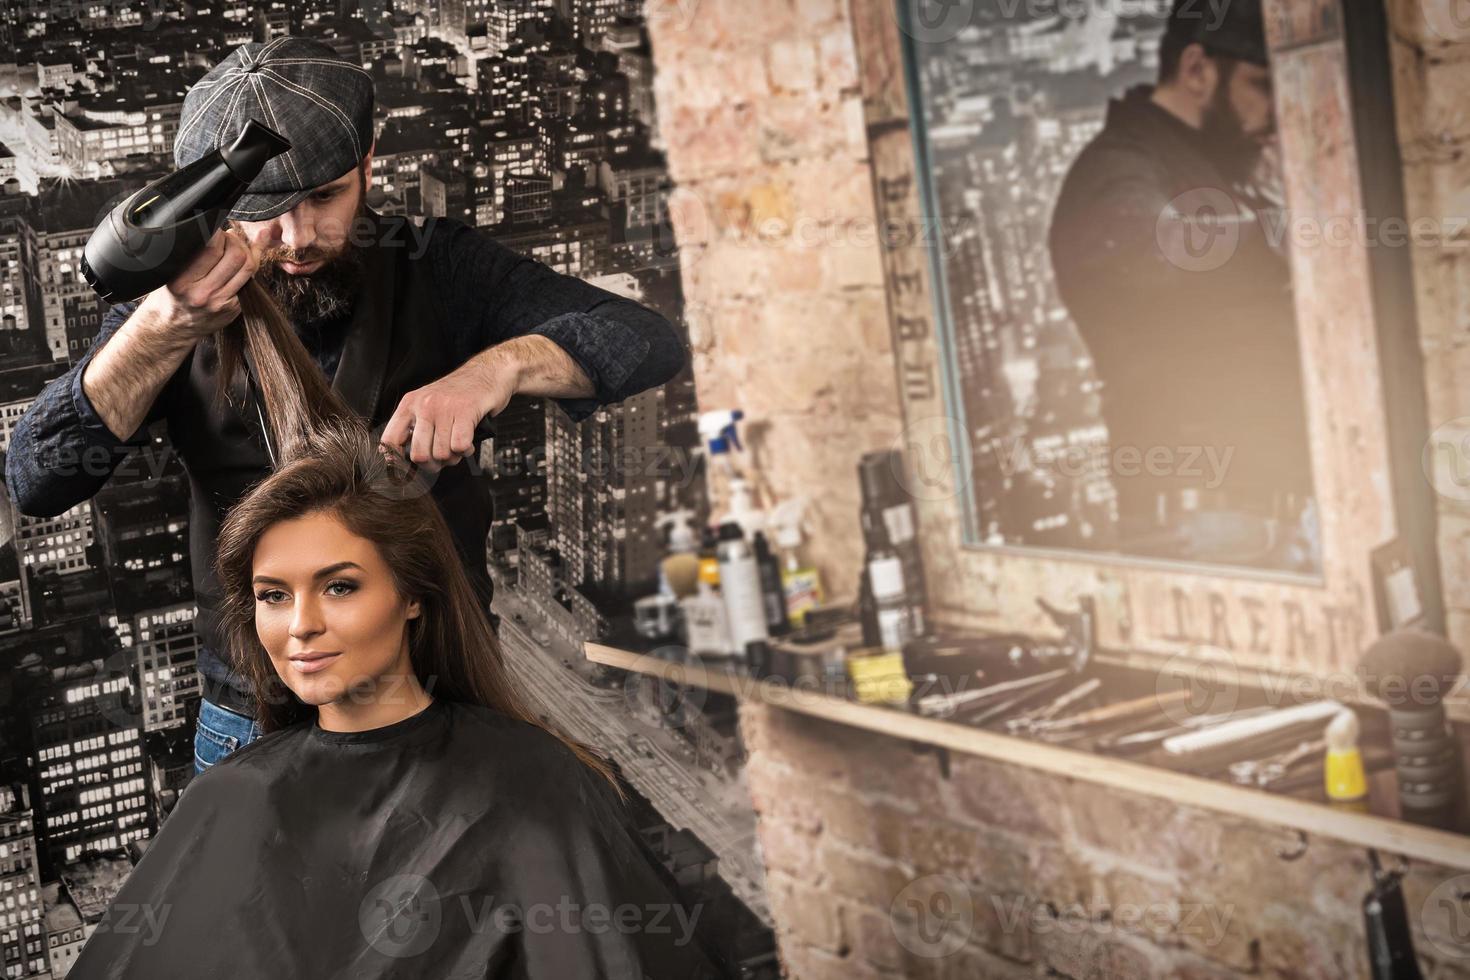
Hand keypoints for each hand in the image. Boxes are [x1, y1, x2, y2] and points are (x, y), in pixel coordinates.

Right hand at [144, 224, 259, 340]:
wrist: (172, 328)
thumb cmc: (169, 294)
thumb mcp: (169, 272)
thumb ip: (190, 253)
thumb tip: (220, 228)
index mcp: (182, 282)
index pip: (211, 248)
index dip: (218, 233)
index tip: (214, 227)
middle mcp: (203, 293)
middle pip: (236, 256)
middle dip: (234, 240)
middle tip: (226, 236)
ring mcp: (221, 302)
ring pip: (248, 267)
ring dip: (246, 249)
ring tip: (235, 244)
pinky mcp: (234, 308)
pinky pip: (251, 280)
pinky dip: (252, 263)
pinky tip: (250, 253)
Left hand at [379, 353, 517, 472]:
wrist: (487, 372)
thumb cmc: (459, 393)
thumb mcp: (428, 403)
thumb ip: (414, 426)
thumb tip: (400, 455)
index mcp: (410, 404)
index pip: (390, 439)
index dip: (396, 460)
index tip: (408, 468)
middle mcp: (424, 405)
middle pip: (419, 455)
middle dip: (433, 465)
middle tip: (441, 460)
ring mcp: (444, 408)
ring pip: (442, 454)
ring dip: (453, 457)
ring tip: (458, 445)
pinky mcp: (465, 411)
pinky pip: (460, 446)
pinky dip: (466, 450)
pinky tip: (468, 442)